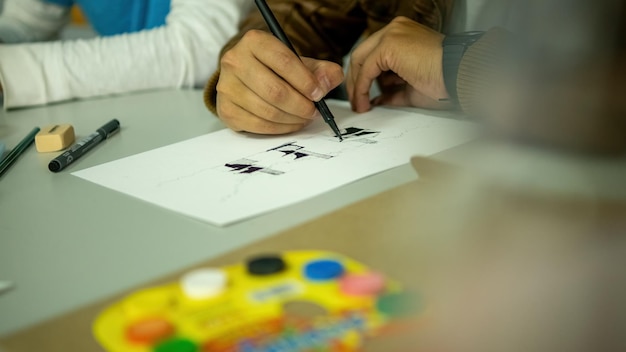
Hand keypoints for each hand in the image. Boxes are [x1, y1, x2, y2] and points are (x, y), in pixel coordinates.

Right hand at [216, 30, 343, 133]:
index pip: (284, 62)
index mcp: (254, 41)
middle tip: (313, 111)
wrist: (246, 78)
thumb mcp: (300, 63)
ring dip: (292, 119)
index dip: (306, 82)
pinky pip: (258, 125)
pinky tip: (290, 123)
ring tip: (304, 117)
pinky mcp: (225, 109)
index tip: (319, 94)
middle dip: (301, 106)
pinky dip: (280, 128)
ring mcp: (227, 87)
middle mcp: (235, 61)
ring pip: (267, 111)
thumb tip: (327, 84)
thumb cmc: (276, 69)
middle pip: (275, 91)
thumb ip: (322, 71)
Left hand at [346, 16, 450, 112]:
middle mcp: (396, 30)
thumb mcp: (411, 87)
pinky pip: (366, 69)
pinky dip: (361, 87)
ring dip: (357, 86)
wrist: (459, 76)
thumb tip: (378, 99)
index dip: (364, 76)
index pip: (374, 53)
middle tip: (356, 102)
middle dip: (356, 80)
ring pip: (361, 60)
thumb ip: (393, 90)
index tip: (362, 95)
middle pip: (363, 54)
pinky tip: (364, 101)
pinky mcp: (389, 45)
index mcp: (403, 35)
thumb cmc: (445, 81)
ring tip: (360, 105)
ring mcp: (392, 35)